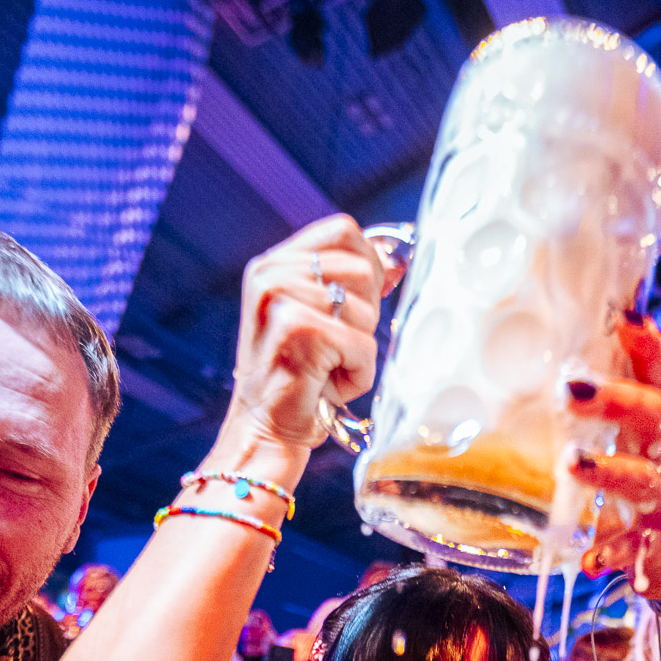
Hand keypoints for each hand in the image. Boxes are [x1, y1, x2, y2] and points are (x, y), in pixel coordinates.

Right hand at [221, 216, 393, 469]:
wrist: (264, 429)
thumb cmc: (296, 378)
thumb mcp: (318, 318)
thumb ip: (348, 283)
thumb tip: (396, 261)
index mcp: (272, 264)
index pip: (343, 231)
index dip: (370, 261)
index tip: (363, 300)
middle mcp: (271, 274)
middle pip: (362, 268)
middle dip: (365, 314)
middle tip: (335, 347)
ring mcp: (281, 299)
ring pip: (366, 308)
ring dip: (361, 347)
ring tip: (327, 367)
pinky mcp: (298, 330)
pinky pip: (364, 345)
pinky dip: (358, 373)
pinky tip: (328, 385)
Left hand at [568, 315, 660, 601]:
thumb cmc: (629, 495)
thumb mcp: (611, 450)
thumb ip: (580, 419)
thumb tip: (508, 377)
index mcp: (643, 430)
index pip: (655, 378)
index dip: (648, 348)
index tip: (628, 318)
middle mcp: (657, 458)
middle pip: (652, 416)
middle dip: (616, 398)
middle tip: (571, 386)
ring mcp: (660, 502)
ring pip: (646, 479)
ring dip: (610, 471)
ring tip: (573, 464)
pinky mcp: (655, 545)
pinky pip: (637, 547)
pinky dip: (614, 552)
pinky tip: (591, 560)